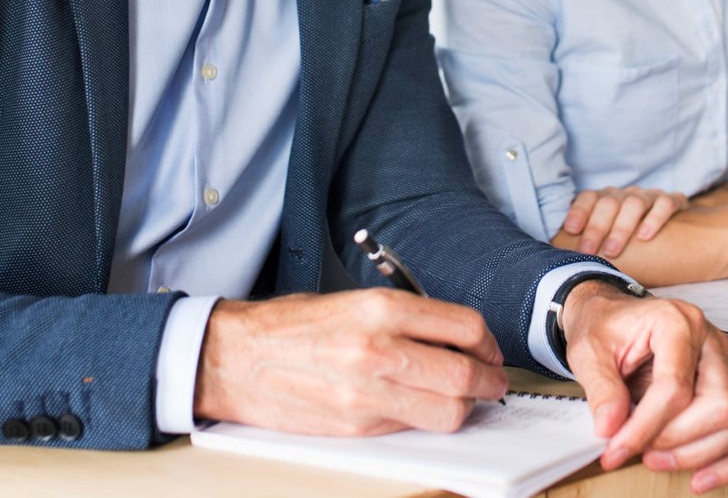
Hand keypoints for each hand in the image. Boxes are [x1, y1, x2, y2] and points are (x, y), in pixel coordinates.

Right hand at [195, 290, 506, 434]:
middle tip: (491, 380)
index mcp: (380, 308)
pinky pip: (412, 427)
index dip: (488, 343)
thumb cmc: (291, 327)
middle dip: (488, 381)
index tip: (489, 350)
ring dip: (465, 407)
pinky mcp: (356, 426)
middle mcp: (378, 349)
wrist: (236, 359)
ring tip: (464, 399)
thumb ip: (405, 317)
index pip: (464, 327)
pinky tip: (421, 407)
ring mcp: (367, 393)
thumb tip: (453, 339)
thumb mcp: (353, 300)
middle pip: (464, 376)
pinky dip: (426, 419)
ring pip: (447, 411)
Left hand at [560, 187, 690, 257]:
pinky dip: (654, 218)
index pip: (589, 197)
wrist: (681, 234)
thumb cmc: (635, 242)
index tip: (571, 231)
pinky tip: (645, 236)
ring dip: (621, 227)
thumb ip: (592, 244)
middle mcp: (627, 194)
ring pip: (634, 203)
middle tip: (588, 251)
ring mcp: (651, 196)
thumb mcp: (611, 240)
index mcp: (608, 198)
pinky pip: (665, 203)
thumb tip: (563, 262)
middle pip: (609, 202)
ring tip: (612, 250)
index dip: (579, 212)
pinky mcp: (674, 200)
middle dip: (596, 227)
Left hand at [561, 282, 727, 492]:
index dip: (646, 426)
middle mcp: (711, 341)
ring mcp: (725, 364)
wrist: (613, 319)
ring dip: (701, 454)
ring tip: (659, 460)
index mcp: (677, 322)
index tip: (617, 448)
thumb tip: (611, 428)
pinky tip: (699, 478)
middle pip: (722, 404)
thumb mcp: (588, 351)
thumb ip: (601, 389)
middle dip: (678, 440)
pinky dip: (727, 461)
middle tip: (640, 450)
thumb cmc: (606, 328)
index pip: (676, 386)